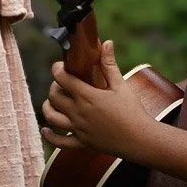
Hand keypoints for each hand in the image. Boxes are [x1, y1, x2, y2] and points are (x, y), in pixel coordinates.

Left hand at [41, 41, 154, 160]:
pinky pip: (59, 142)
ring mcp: (78, 129)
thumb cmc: (133, 111)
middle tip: (62, 83)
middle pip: (54, 96)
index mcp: (87, 96)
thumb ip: (110, 64)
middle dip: (54, 86)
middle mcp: (78, 112)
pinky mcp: (82, 143)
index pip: (62, 78)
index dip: (57, 68)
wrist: (141, 140)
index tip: (60, 65)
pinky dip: (49, 136)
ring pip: (51, 117)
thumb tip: (107, 43)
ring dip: (48, 107)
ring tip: (52, 101)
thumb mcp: (121, 85)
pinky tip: (45, 129)